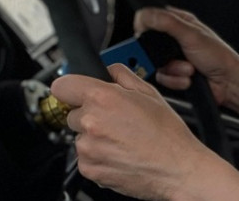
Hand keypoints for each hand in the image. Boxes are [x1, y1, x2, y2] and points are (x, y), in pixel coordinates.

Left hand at [51, 64, 220, 199]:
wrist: (176, 168)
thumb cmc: (168, 134)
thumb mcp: (151, 94)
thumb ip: (123, 76)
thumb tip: (109, 70)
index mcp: (104, 98)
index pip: (62, 85)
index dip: (71, 88)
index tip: (78, 92)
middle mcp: (91, 122)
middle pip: (73, 113)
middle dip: (90, 114)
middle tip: (116, 120)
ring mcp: (87, 148)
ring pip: (80, 136)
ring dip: (95, 136)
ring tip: (122, 139)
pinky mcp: (88, 168)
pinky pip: (85, 157)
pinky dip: (98, 155)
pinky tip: (120, 153)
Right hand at [134, 7, 238, 105]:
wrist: (229, 84)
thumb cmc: (220, 57)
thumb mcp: (192, 35)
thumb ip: (167, 23)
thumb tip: (145, 16)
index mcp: (181, 23)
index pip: (151, 19)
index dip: (144, 27)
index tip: (144, 36)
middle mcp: (176, 39)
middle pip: (148, 45)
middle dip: (159, 55)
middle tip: (164, 58)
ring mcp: (175, 58)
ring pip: (155, 64)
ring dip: (173, 70)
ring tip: (189, 69)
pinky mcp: (176, 74)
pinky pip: (163, 78)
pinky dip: (176, 80)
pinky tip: (189, 78)